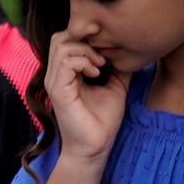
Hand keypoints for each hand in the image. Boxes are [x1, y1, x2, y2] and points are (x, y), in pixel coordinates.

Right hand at [43, 29, 128, 161]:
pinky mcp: (58, 91)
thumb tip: (128, 47)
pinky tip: (97, 74)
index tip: (107, 52)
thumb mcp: (116, 84)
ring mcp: (55, 82)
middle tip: (103, 56)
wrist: (96, 145)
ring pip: (62, 44)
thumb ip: (117, 65)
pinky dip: (84, 61)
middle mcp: (56, 75)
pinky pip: (66, 62)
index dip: (88, 38)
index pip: (67, 39)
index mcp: (66, 73)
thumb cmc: (103, 119)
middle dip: (85, 39)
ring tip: (101, 65)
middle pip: (60, 37)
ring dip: (86, 50)